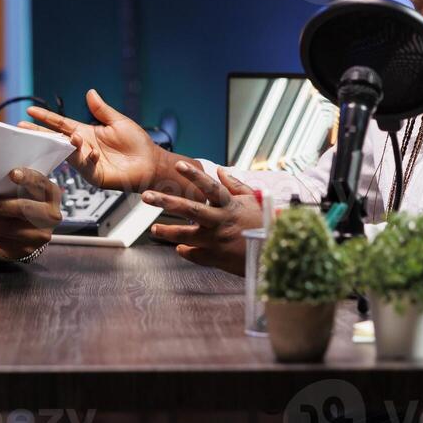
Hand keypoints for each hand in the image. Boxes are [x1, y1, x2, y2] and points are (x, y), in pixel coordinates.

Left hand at [0, 167, 62, 261]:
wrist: (22, 229)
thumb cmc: (17, 198)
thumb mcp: (20, 188)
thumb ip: (10, 181)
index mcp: (50, 192)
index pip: (41, 183)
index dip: (28, 178)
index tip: (11, 174)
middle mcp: (50, 214)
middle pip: (25, 209)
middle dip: (0, 205)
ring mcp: (39, 235)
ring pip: (10, 228)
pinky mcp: (24, 249)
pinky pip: (1, 241)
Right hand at [23, 90, 201, 198]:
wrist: (151, 163)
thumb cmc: (137, 144)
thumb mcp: (118, 121)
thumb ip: (101, 109)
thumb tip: (90, 92)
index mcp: (86, 132)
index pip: (61, 124)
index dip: (45, 118)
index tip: (29, 111)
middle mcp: (83, 147)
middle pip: (56, 139)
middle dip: (40, 134)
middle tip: (23, 129)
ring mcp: (87, 162)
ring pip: (69, 153)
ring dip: (69, 146)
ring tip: (74, 138)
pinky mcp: (95, 175)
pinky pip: (85, 166)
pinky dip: (87, 158)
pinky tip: (93, 153)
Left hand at [145, 162, 261, 274]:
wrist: (276, 254)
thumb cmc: (266, 224)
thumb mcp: (253, 200)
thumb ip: (235, 185)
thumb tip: (220, 170)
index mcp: (230, 205)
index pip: (210, 187)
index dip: (194, 175)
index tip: (179, 165)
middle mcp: (221, 222)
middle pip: (190, 209)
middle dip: (166, 202)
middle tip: (146, 196)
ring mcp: (217, 241)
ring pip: (186, 235)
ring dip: (168, 231)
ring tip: (154, 228)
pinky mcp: (216, 258)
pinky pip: (195, 254)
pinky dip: (185, 251)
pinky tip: (178, 247)